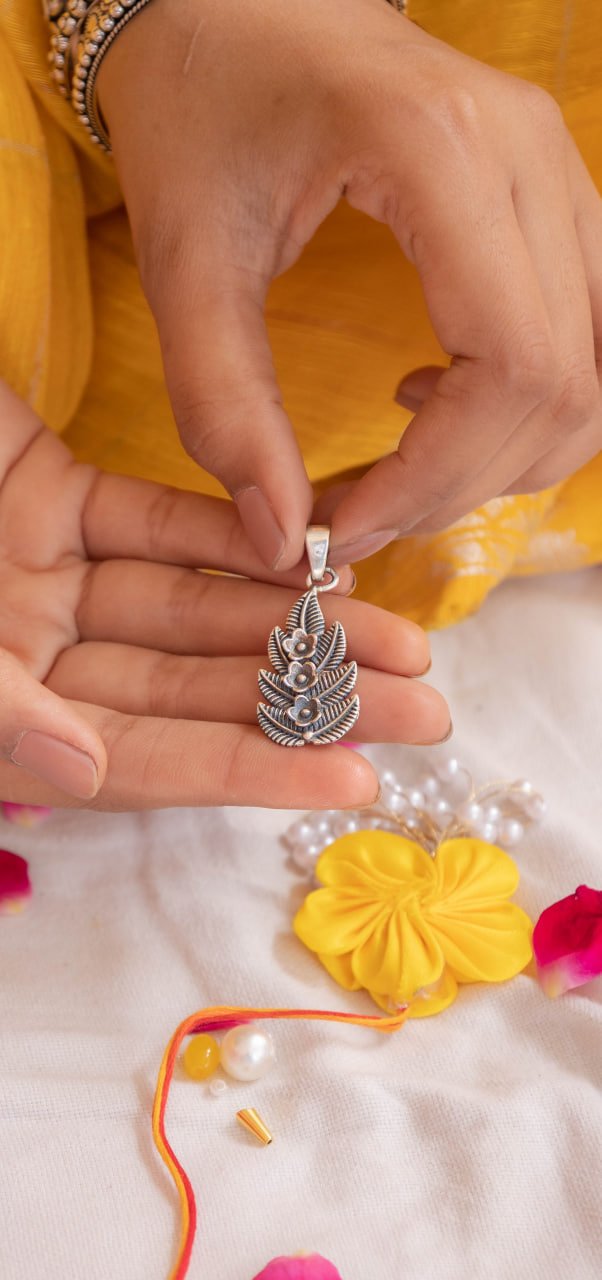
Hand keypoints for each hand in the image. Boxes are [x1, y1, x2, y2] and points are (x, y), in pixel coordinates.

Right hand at [0, 381, 447, 809]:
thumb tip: (86, 770)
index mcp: (4, 719)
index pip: (145, 762)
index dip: (250, 771)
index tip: (357, 776)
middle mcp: (36, 661)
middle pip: (193, 691)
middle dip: (309, 700)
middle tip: (423, 709)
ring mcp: (50, 581)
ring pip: (194, 608)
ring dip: (294, 621)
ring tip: (402, 639)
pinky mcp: (56, 501)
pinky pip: (161, 526)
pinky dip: (235, 538)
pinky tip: (316, 553)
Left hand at [98, 0, 601, 565]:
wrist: (236, 1)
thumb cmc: (201, 101)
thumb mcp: (184, 255)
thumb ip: (222, 404)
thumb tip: (278, 537)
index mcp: (441, 150)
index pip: (512, 366)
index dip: (440, 477)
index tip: (346, 524)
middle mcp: (529, 153)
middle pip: (567, 384)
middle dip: (464, 483)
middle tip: (362, 511)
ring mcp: (557, 167)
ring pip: (593, 372)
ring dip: (501, 455)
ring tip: (397, 463)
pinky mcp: (552, 193)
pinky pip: (585, 335)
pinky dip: (524, 404)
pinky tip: (434, 398)